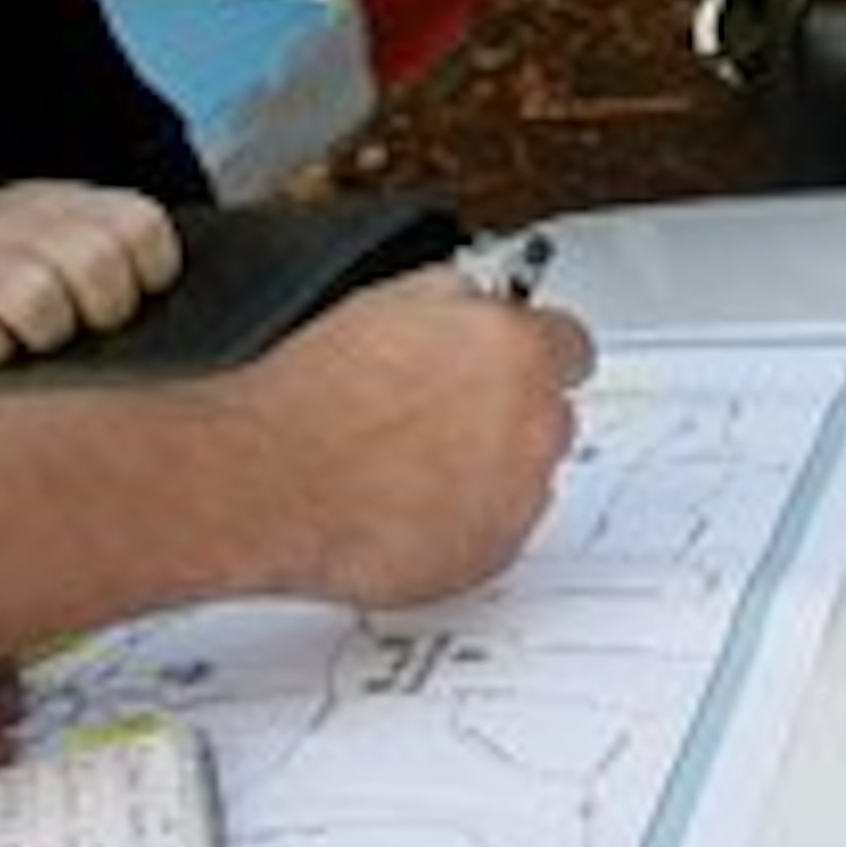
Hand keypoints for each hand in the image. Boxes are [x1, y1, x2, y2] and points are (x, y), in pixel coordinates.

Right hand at [0, 171, 182, 370]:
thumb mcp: (50, 229)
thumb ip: (109, 252)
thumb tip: (193, 329)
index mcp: (65, 206)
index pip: (141, 226)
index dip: (147, 269)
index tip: (130, 296)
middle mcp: (20, 226)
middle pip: (96, 262)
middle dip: (100, 307)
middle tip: (77, 328)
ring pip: (38, 300)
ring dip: (41, 332)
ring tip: (24, 340)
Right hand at [235, 269, 593, 610]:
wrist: (276, 479)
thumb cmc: (315, 397)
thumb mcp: (385, 302)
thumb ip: (454, 297)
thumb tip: (476, 295)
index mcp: (516, 347)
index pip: (569, 345)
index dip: (531, 355)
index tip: (513, 365)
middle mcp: (534, 420)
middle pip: (551, 414)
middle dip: (508, 415)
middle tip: (442, 418)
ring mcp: (519, 492)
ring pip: (526, 475)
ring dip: (489, 471)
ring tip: (413, 465)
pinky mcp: (495, 551)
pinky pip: (498, 530)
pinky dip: (466, 521)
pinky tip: (409, 505)